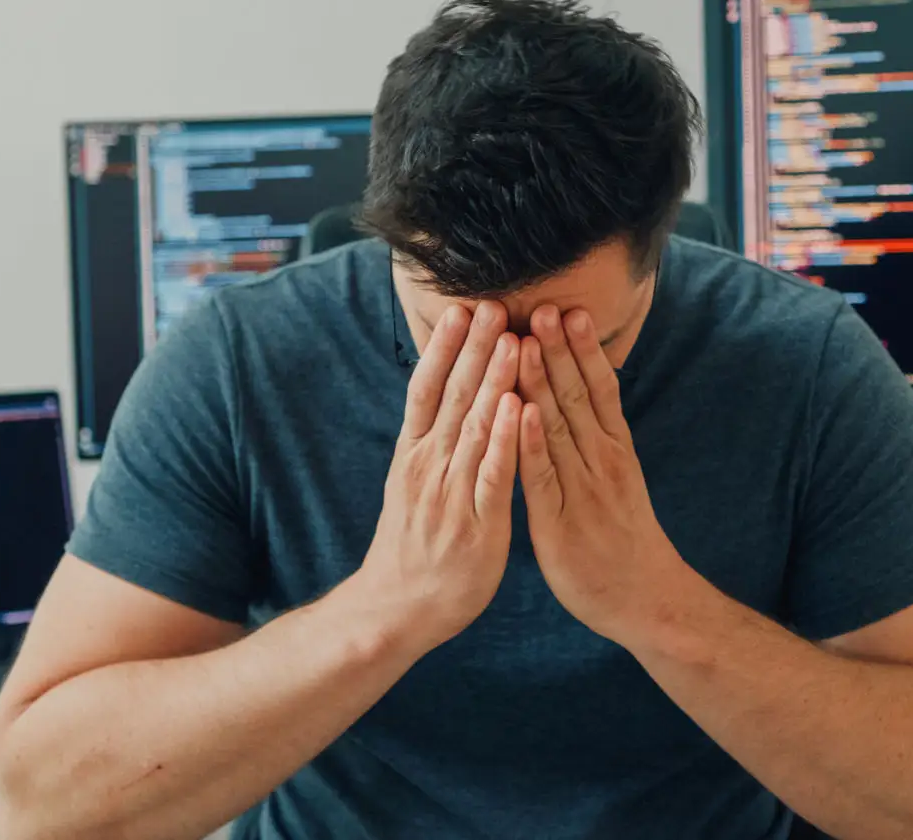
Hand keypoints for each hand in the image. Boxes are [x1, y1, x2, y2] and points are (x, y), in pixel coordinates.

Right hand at [345, 300, 520, 653]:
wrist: (396, 609)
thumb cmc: (413, 547)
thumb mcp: (413, 487)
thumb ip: (429, 446)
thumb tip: (440, 405)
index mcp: (415, 455)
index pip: (427, 388)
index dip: (445, 347)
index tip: (461, 307)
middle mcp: (429, 465)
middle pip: (451, 395)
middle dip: (474, 348)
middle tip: (491, 302)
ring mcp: (450, 493)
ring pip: (473, 425)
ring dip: (493, 380)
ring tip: (511, 338)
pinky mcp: (475, 523)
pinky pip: (492, 474)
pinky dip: (504, 438)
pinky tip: (516, 407)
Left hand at [517, 305, 697, 643]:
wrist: (645, 600)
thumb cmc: (622, 540)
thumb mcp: (614, 481)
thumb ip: (596, 443)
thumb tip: (577, 404)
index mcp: (613, 450)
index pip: (597, 388)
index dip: (581, 348)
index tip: (567, 307)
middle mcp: (602, 461)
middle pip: (579, 395)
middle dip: (560, 348)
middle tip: (544, 303)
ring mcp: (584, 490)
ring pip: (560, 426)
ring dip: (544, 380)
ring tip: (528, 337)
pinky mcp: (561, 522)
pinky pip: (543, 476)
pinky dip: (531, 442)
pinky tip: (520, 411)